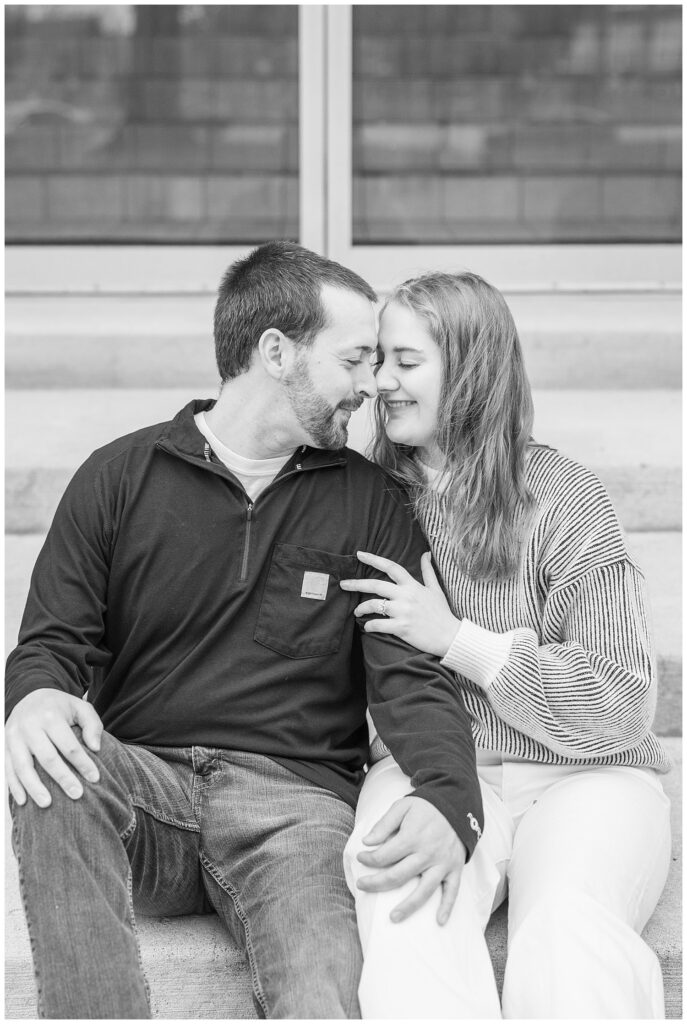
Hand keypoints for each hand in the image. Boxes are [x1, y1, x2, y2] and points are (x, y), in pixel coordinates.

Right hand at [5, 689, 102, 807]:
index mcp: (50, 716)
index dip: (83, 763)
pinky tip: (23, 801)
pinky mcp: (4, 746)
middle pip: (47, 757)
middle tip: (77, 794)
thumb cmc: (60, 706)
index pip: (69, 745)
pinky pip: (8, 769)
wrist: (29, 695)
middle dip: (63, 778)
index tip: (95, 778)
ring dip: (35, 787)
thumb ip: (92, 725)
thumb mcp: (80, 707)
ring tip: (48, 804)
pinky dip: (14, 786)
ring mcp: (14, 737)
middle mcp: (29, 726)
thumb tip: (96, 748)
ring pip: (23, 767)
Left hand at [340, 551, 459, 657]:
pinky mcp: (402, 627)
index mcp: (412, 585)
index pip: (391, 567)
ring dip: (361, 608)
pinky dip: (369, 626)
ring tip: (356, 611)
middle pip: (376, 585)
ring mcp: (403, 612)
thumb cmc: (442, 613)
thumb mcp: (436, 589)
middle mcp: (406, 596)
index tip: (359, 554)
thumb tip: (426, 553)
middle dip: (356, 584)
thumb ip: (428, 571)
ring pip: (374, 605)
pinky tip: (367, 627)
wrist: (450, 636)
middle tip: (343, 584)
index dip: (374, 559)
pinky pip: (378, 625)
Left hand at [356, 796, 465, 924]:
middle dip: (377, 884)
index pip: (385, 855)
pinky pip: (453, 891)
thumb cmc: (425, 806)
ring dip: (408, 906)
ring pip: (424, 890)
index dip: (369, 859)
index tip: (361, 857)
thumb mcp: (402, 806)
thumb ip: (384, 824)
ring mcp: (442, 863)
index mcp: (412, 837)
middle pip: (399, 876)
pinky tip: (440, 921)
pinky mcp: (455, 868)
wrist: (456, 803)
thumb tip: (366, 842)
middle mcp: (427, 853)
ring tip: (393, 918)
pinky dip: (447, 907)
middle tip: (362, 886)